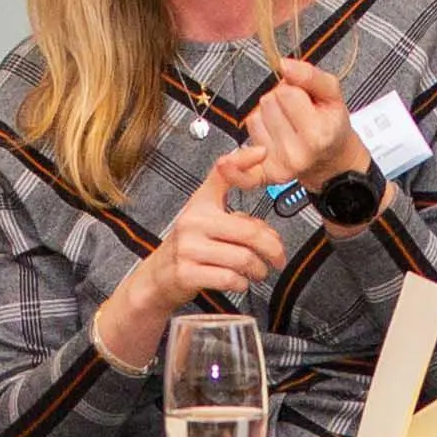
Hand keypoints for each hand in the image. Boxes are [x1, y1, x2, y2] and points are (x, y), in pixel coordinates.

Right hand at [94, 156, 289, 365]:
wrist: (158, 277)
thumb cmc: (191, 248)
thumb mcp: (208, 221)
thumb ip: (240, 220)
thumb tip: (271, 235)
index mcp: (201, 203)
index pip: (221, 173)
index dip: (243, 160)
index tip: (262, 153)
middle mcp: (193, 220)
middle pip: (250, 231)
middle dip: (273, 249)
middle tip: (278, 258)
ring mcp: (188, 247)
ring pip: (243, 258)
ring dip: (258, 270)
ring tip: (258, 272)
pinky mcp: (186, 273)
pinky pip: (230, 278)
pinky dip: (242, 284)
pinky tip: (239, 281)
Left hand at [242, 54, 368, 188]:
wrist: (331, 158)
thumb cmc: (331, 124)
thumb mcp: (333, 94)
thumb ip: (311, 75)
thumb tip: (284, 64)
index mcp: (317, 134)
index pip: (286, 92)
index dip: (294, 88)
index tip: (306, 99)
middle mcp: (297, 154)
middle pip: (268, 104)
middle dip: (280, 102)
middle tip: (297, 114)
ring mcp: (280, 166)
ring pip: (254, 120)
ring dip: (266, 118)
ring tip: (287, 127)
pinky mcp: (266, 175)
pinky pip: (241, 168)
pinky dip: (233, 165)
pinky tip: (225, 163)